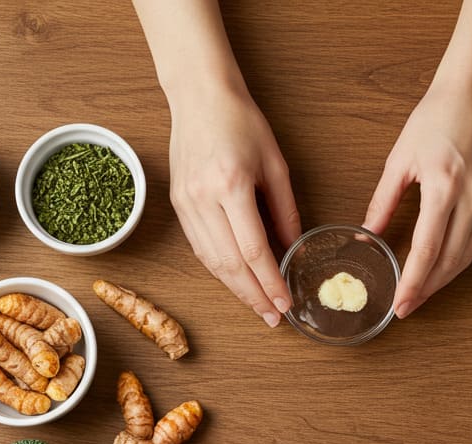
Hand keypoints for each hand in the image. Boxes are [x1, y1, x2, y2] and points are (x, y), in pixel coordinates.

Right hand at [168, 86, 301, 327]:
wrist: (199, 97)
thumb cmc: (242, 123)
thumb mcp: (276, 165)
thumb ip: (286, 211)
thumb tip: (295, 251)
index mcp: (230, 185)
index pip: (253, 250)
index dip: (270, 282)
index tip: (286, 303)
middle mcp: (203, 198)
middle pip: (229, 264)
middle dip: (253, 296)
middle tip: (273, 318)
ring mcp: (185, 204)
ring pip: (211, 261)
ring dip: (235, 289)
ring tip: (257, 307)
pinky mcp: (177, 205)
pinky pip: (199, 248)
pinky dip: (219, 269)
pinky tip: (236, 282)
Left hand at [363, 84, 471, 317]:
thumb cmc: (436, 118)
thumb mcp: (399, 159)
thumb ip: (383, 201)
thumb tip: (368, 234)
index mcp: (444, 186)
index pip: (427, 250)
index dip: (412, 282)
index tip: (399, 304)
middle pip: (450, 261)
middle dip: (427, 290)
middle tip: (407, 308)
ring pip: (468, 256)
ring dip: (444, 279)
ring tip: (422, 293)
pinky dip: (461, 260)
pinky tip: (444, 267)